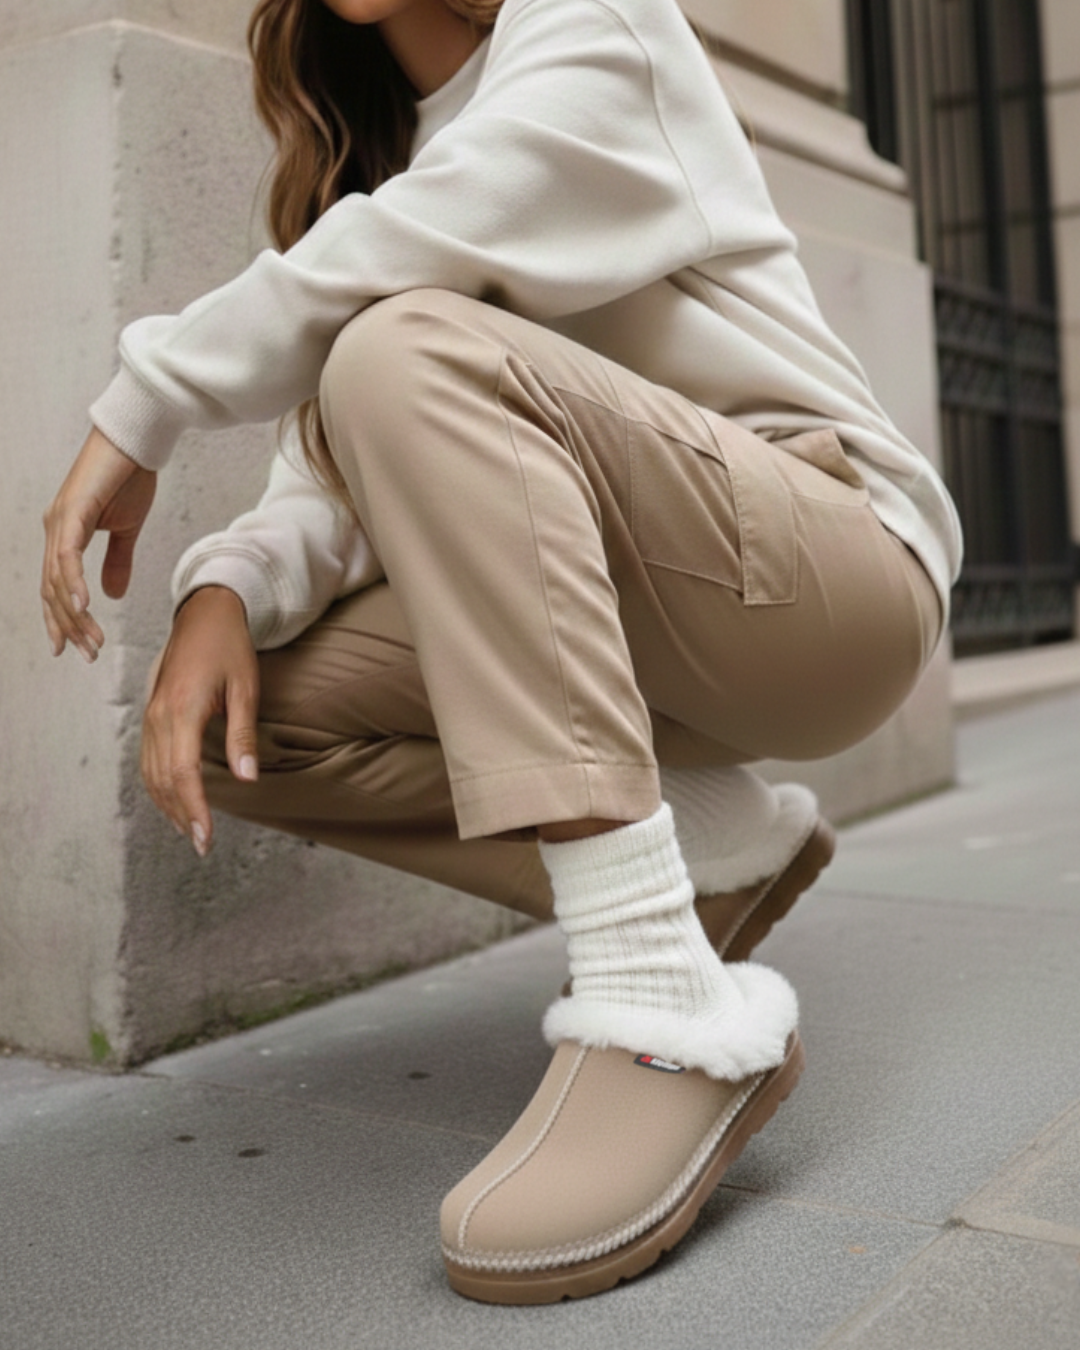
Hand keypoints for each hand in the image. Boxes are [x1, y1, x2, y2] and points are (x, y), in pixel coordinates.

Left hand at [41, 427, 156, 661]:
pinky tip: (84, 606)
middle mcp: (54, 530)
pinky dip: (74, 583)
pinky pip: (68, 556)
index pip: (54, 586)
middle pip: (52, 590)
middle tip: (87, 654)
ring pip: (58, 579)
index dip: (60, 619)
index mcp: (64, 534)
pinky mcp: (72, 513)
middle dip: (68, 626)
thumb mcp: (126, 528)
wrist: (136, 440)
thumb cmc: (130, 477)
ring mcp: (59, 521)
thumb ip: (118, 561)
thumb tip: (112, 594)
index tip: (70, 648)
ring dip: (75, 614)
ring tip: (92, 641)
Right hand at [141, 586, 259, 856]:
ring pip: (151, 773)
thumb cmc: (230, 646)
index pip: (183, 773)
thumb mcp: (246, 688)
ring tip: (190, 831)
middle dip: (182, 816)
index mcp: (182, 709)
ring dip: (168, 805)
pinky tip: (174, 800)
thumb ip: (242, 735)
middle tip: (202, 845)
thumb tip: (247, 779)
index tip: (206, 838)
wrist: (205, 612)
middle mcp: (159, 716)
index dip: (194, 810)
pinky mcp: (151, 714)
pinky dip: (158, 785)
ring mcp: (151, 715)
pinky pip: (147, 759)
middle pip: (164, 780)